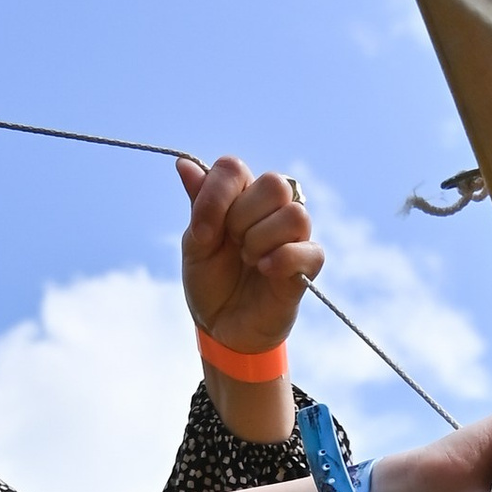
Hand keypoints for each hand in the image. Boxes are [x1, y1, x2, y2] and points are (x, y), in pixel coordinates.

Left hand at [177, 152, 319, 361]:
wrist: (221, 327)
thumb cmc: (211, 282)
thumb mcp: (196, 244)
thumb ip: (199, 204)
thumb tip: (183, 164)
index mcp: (242, 197)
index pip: (234, 168)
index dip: (217, 195)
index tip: (202, 232)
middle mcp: (272, 210)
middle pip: (274, 184)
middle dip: (242, 218)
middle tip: (232, 245)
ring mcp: (293, 236)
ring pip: (295, 214)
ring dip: (261, 241)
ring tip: (249, 261)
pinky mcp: (308, 265)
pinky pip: (308, 249)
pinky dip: (281, 260)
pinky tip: (264, 272)